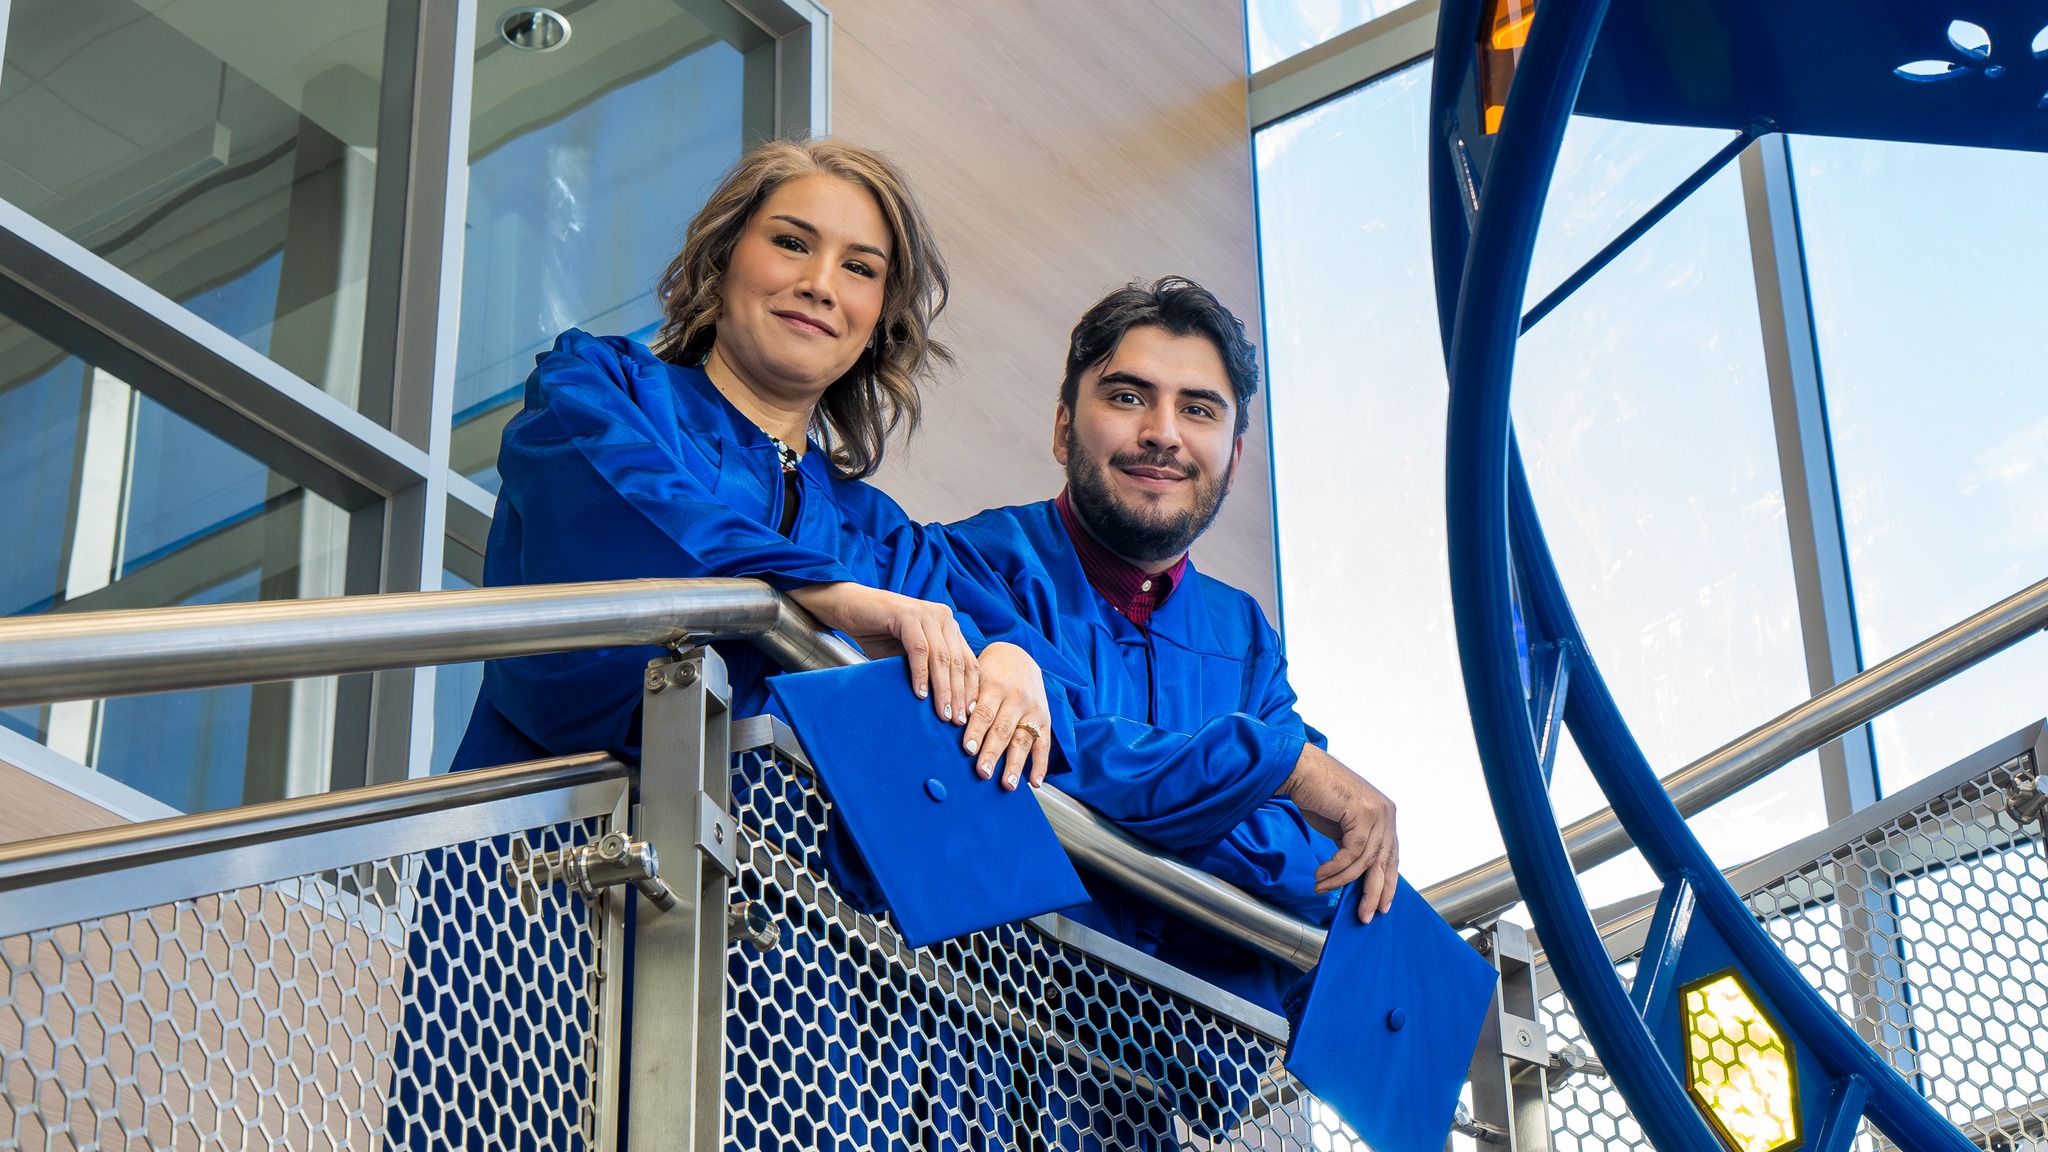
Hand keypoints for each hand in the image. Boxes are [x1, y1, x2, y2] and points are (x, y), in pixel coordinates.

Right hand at [787, 582, 977, 724]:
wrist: (850, 608)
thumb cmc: (879, 633)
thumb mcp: (908, 655)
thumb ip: (927, 671)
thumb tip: (944, 705)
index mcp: (948, 626)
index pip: (967, 660)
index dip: (970, 688)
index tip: (969, 713)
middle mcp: (942, 617)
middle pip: (957, 661)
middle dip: (958, 693)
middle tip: (957, 720)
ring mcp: (925, 614)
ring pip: (940, 657)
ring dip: (942, 688)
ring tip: (942, 712)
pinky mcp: (907, 615)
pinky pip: (918, 649)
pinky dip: (920, 673)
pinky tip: (920, 693)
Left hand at [960, 642, 1051, 789]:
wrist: (1019, 657)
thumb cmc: (991, 672)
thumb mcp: (977, 676)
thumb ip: (968, 698)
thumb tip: (953, 722)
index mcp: (996, 685)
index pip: (984, 712)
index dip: (976, 731)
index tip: (968, 749)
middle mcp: (1017, 698)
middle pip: (1003, 729)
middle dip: (993, 752)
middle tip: (983, 772)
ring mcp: (1033, 709)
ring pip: (1023, 739)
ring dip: (1015, 764)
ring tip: (1008, 784)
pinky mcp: (1046, 719)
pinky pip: (1044, 744)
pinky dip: (1040, 765)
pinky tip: (1035, 782)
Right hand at [1279, 743, 1398, 922]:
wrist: (1300, 769)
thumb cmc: (1317, 795)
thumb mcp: (1342, 825)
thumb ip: (1354, 844)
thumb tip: (1356, 876)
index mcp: (1385, 815)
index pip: (1391, 856)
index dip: (1388, 883)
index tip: (1381, 905)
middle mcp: (1386, 813)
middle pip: (1384, 862)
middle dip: (1373, 892)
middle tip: (1364, 915)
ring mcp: (1376, 812)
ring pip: (1364, 861)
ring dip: (1341, 880)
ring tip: (1322, 888)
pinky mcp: (1361, 813)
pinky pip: (1351, 852)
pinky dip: (1334, 868)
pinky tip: (1320, 875)